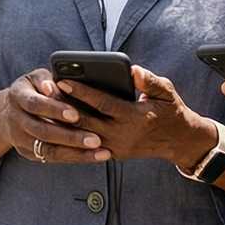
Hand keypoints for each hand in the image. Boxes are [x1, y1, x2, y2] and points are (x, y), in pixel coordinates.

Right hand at [0, 68, 111, 164]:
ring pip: (48, 150)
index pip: (35, 104)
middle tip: (96, 140)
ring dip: (76, 152)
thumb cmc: (33, 90)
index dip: (54, 109)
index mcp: (17, 96)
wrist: (7, 113)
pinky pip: (52, 158)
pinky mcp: (29, 153)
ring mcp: (20, 139)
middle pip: (43, 131)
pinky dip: (74, 158)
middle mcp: (15, 120)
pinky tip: (93, 156)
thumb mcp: (35, 78)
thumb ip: (46, 80)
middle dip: (70, 137)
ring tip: (100, 152)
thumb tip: (52, 86)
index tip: (76, 115)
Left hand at [62, 66, 216, 165]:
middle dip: (64, 107)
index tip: (63, 80)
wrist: (179, 142)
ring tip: (47, 105)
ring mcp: (116, 147)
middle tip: (45, 92)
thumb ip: (149, 81)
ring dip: (64, 122)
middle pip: (86, 121)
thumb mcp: (167, 92)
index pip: (101, 103)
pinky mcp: (112, 154)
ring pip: (83, 135)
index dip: (81, 92)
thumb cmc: (171, 111)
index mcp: (134, 117)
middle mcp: (122, 134)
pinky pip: (87, 145)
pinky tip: (57, 122)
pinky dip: (72, 134)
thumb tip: (133, 70)